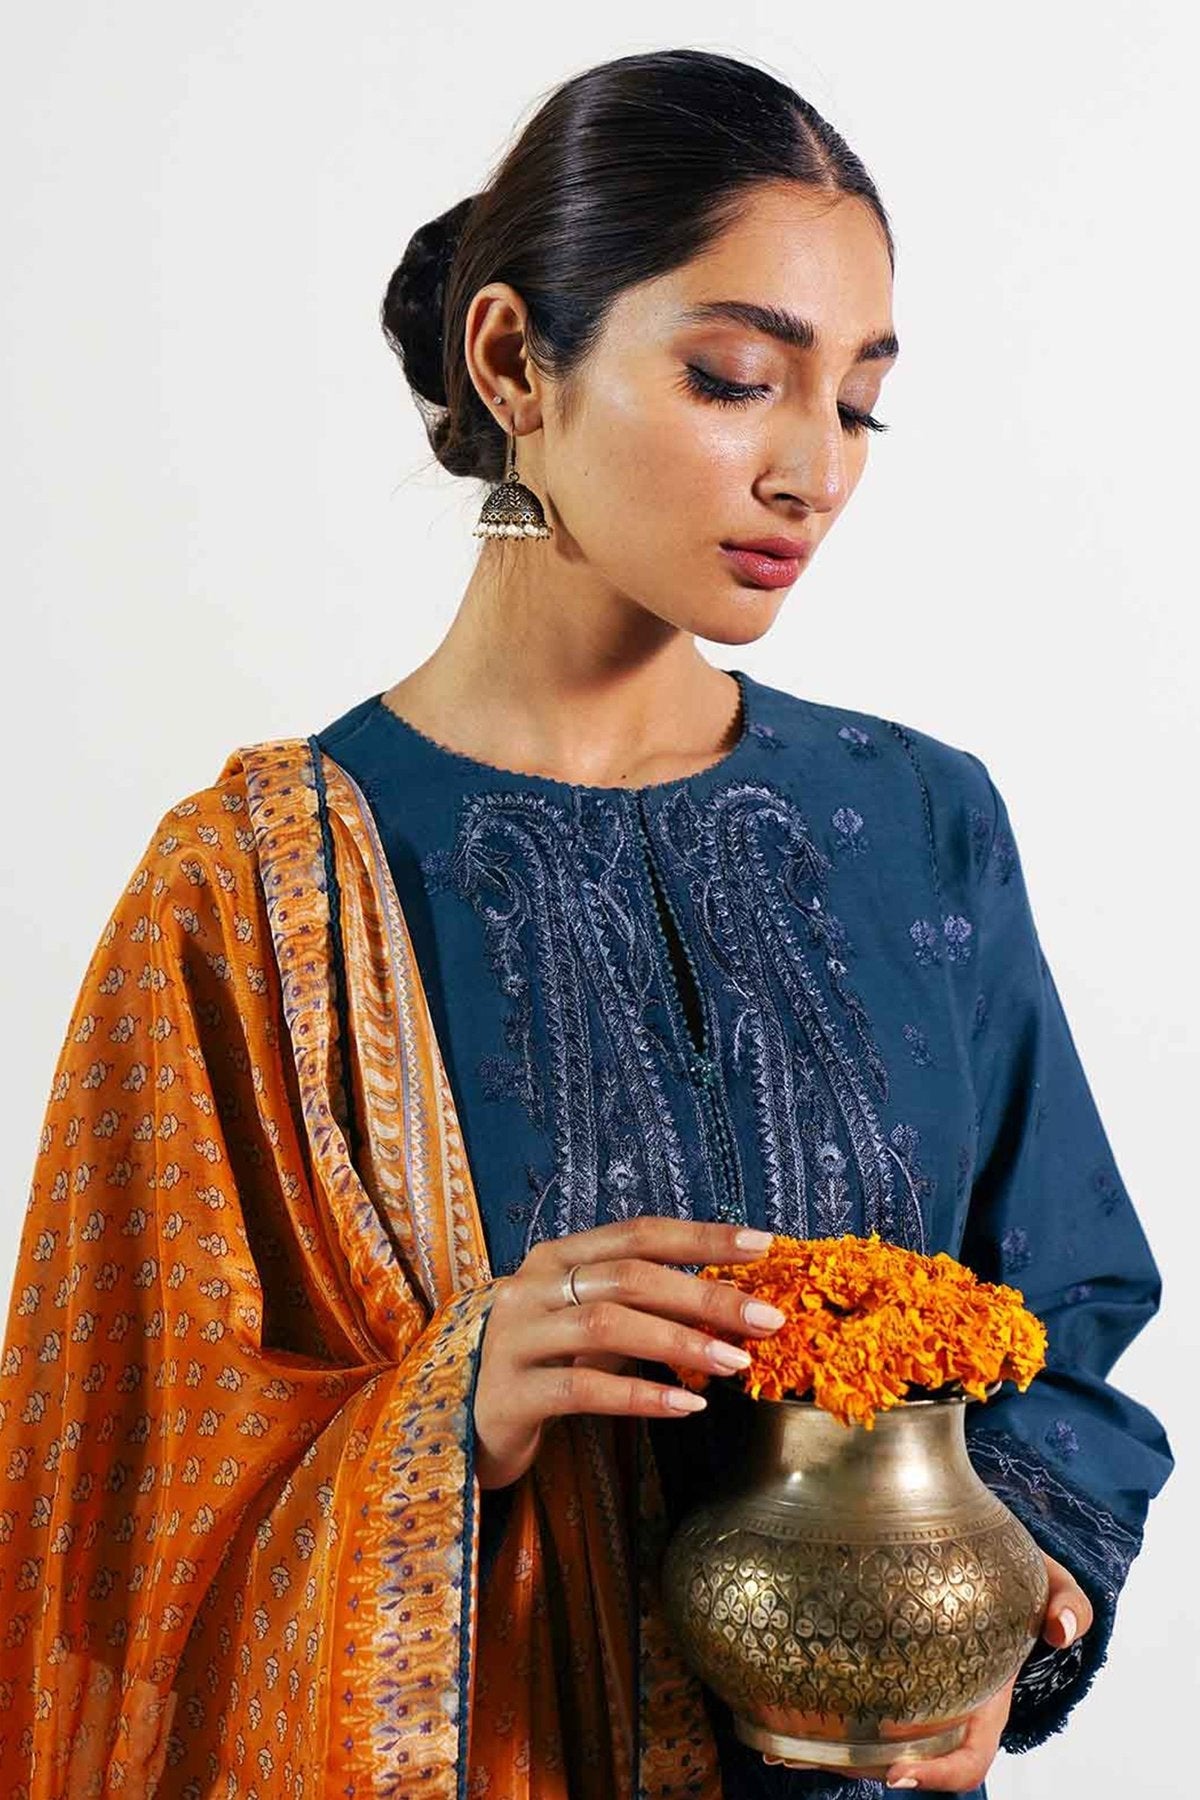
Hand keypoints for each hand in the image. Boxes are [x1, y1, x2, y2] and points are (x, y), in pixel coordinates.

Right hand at [473, 1217, 782, 1490]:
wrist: (466, 1421)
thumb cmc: (545, 1365)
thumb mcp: (592, 1326)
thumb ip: (644, 1307)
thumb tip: (732, 1303)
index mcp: (556, 1257)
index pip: (639, 1233)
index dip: (701, 1237)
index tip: (762, 1245)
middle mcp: (532, 1286)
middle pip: (630, 1276)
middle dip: (706, 1296)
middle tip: (766, 1319)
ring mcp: (515, 1337)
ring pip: (607, 1326)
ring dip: (680, 1342)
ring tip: (735, 1363)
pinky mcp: (510, 1393)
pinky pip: (583, 1389)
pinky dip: (641, 1394)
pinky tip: (686, 1405)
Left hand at [760, 1549, 1093, 1788]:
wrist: (982, 1554)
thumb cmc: (1015, 1576)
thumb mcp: (1049, 1582)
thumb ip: (1066, 1601)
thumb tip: (1061, 1628)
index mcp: (985, 1700)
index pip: (968, 1759)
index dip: (937, 1775)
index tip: (897, 1769)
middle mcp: (944, 1707)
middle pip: (901, 1758)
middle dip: (858, 1766)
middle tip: (809, 1758)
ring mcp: (910, 1695)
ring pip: (867, 1740)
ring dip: (824, 1749)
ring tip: (777, 1745)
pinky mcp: (881, 1672)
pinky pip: (848, 1703)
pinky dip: (814, 1716)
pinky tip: (772, 1711)